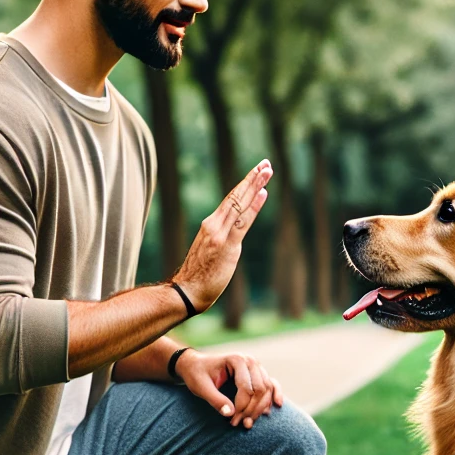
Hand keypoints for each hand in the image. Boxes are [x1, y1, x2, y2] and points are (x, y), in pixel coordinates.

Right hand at [173, 161, 271, 313]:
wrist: (188, 291)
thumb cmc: (200, 275)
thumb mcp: (211, 251)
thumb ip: (222, 238)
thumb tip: (235, 233)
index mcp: (211, 225)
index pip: (230, 199)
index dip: (245, 184)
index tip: (257, 171)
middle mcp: (214, 224)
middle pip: (235, 196)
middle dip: (252, 178)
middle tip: (266, 163)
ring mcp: (220, 234)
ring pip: (239, 203)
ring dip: (254, 186)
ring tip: (267, 170)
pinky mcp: (227, 246)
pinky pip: (243, 222)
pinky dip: (253, 206)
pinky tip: (263, 193)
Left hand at [176, 350, 283, 428]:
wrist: (196, 365)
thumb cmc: (197, 374)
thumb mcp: (201, 387)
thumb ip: (215, 400)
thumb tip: (231, 414)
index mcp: (237, 360)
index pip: (247, 388)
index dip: (242, 407)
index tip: (232, 421)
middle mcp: (250, 361)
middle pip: (260, 389)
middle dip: (251, 409)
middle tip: (239, 423)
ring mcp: (256, 366)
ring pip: (267, 389)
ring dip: (261, 408)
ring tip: (249, 423)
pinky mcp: (258, 373)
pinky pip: (271, 384)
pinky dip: (275, 395)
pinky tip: (276, 406)